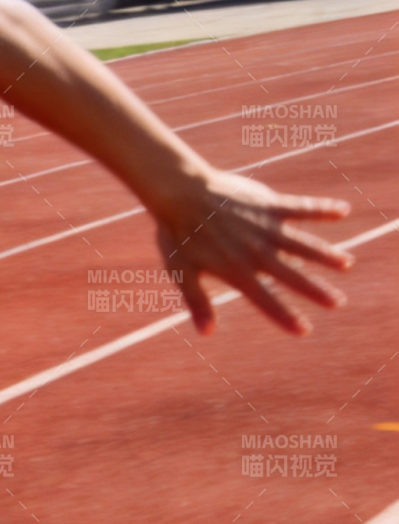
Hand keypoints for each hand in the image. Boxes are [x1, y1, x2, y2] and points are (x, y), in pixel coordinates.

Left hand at [152, 167, 352, 334]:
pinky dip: (321, 209)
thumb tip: (206, 332)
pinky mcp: (268, 205)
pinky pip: (301, 207)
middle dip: (316, 290)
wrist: (180, 192)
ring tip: (346, 264)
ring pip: (303, 244)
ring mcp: (265, 227)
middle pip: (292, 276)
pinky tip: (343, 211)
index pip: (265, 300)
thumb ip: (198, 301)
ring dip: (326, 254)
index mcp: (236, 270)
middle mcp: (256, 252)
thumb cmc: (177, 234)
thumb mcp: (182, 272)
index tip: (303, 330)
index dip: (284, 316)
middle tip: (338, 303)